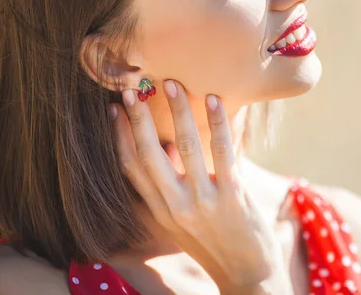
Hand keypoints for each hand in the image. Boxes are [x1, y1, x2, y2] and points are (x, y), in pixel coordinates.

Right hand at [108, 80, 291, 293]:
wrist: (247, 276)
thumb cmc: (214, 241)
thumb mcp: (181, 220)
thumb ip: (169, 188)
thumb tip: (168, 146)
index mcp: (159, 210)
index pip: (130, 168)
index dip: (119, 136)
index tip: (114, 108)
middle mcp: (175, 206)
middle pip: (148, 155)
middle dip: (138, 119)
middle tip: (132, 87)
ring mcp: (203, 201)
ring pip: (184, 147)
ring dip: (178, 112)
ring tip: (173, 84)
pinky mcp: (232, 197)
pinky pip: (223, 153)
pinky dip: (217, 124)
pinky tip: (214, 100)